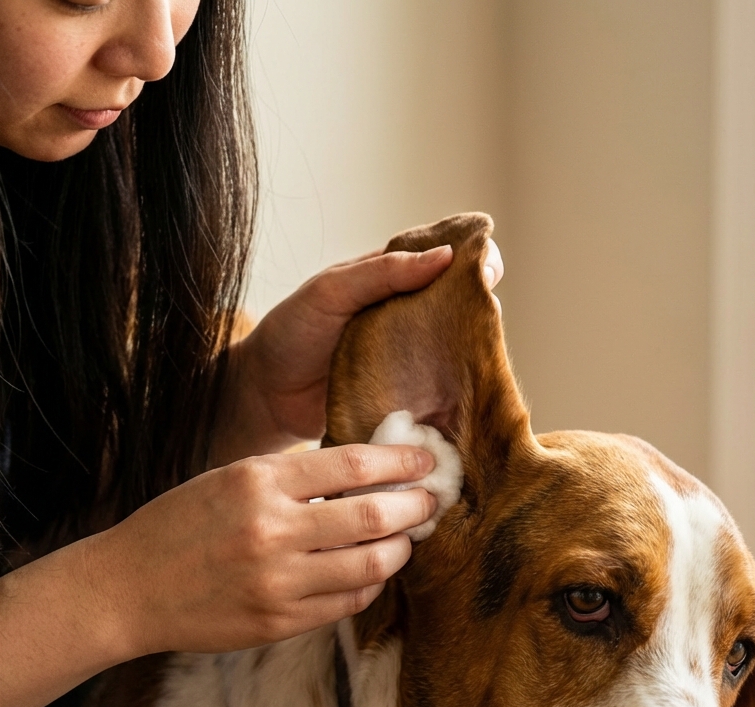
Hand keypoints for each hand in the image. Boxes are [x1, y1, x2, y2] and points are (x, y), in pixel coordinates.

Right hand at [94, 443, 437, 654]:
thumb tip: (366, 472)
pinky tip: (372, 571)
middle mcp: (272, 531)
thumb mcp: (230, 479)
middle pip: (374, 517)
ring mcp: (277, 582)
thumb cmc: (180, 524)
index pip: (353, 465)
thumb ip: (293, 477)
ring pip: (372, 566)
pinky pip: (348, 603)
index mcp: (258, 482)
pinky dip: (371, 584)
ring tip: (405, 538)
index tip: (425, 462)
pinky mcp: (279, 622)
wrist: (128, 589)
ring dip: (400, 550)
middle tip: (430, 502)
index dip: (401, 463)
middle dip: (415, 507)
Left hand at [213, 239, 503, 462]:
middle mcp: (408, 319)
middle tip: (490, 321)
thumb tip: (444, 256)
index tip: (488, 271)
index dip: (474, 261)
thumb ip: (382, 273)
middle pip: (462, 309)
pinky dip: (456, 399)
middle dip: (483, 312)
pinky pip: (440, 396)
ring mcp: (410, 362)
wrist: (264, 397)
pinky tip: (471, 402)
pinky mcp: (406, 400)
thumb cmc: (290, 335)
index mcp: (392, 282)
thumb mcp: (330, 292)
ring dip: (475, 360)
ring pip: (457, 355)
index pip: (445, 261)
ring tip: (487, 363)